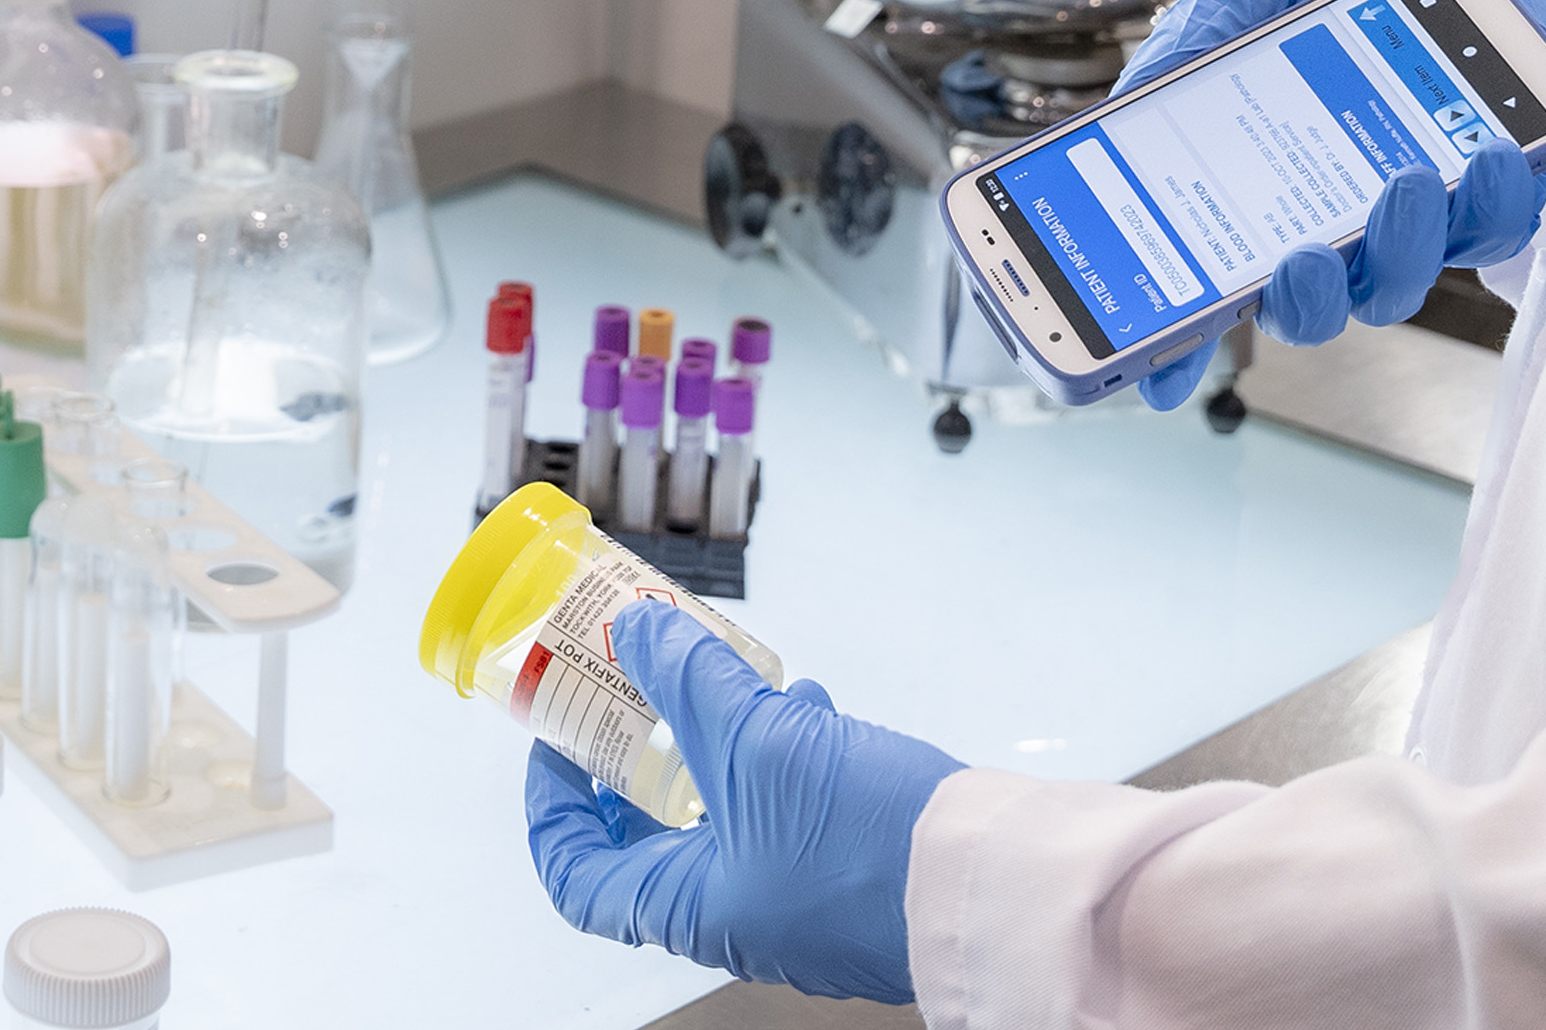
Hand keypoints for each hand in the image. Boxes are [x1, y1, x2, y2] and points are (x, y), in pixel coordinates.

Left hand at [527, 602, 963, 1005]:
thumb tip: (638, 635)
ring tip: (728, 683)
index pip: (582, 880)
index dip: (553, 812)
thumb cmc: (868, 845)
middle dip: (641, 759)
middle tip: (631, 697)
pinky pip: (790, 810)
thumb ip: (688, 682)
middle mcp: (739, 912)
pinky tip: (808, 708)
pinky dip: (783, 755)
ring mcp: (797, 896)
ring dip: (717, 745)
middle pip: (653, 840)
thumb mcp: (755, 741)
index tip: (554, 748)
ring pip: (728, 815)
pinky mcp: (849, 871)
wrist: (992, 880)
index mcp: (694, 907)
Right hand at [1131, 0, 1545, 411]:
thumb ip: (1211, 19)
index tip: (1160, 374)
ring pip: (1392, 286)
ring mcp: (1408, 220)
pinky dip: (1487, 202)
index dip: (1179, 339)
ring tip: (1408, 176)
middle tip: (1300, 258)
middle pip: (1302, 307)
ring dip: (1397, 245)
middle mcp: (1328, 214)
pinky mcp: (1486, 204)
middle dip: (1298, 301)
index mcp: (1259, 172)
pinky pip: (1484, 236)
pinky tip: (1488, 150)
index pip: (1209, 273)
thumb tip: (1142, 90)